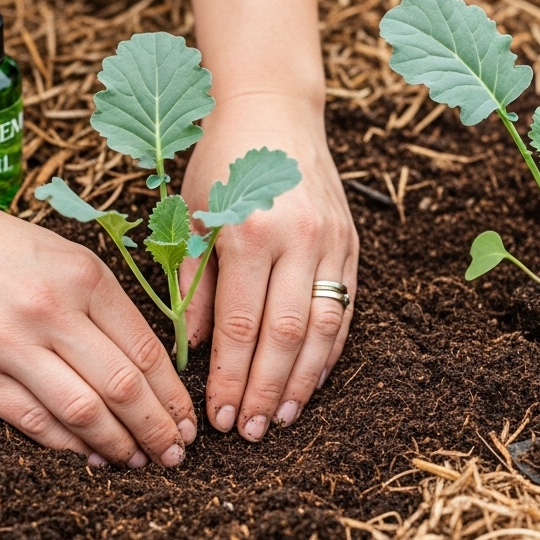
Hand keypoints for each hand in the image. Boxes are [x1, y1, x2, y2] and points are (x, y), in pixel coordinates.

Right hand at [0, 180, 196, 467]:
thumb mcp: (62, 255)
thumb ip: (104, 304)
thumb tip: (149, 368)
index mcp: (83, 277)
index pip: (146, 351)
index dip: (174, 397)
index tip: (189, 422)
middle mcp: (49, 310)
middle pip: (123, 387)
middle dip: (158, 430)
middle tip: (176, 456)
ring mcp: (6, 344)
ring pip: (82, 412)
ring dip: (118, 445)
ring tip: (139, 462)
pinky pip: (32, 420)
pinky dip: (68, 445)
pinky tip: (89, 456)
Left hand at [178, 93, 357, 440]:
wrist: (274, 108)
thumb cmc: (222, 163)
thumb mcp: (192, 216)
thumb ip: (191, 284)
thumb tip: (188, 349)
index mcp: (248, 232)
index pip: (241, 326)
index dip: (229, 377)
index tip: (217, 415)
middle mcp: (297, 239)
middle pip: (285, 335)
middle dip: (266, 390)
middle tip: (249, 431)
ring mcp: (331, 242)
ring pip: (323, 328)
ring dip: (303, 381)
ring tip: (282, 418)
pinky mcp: (351, 244)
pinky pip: (346, 309)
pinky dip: (329, 350)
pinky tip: (312, 380)